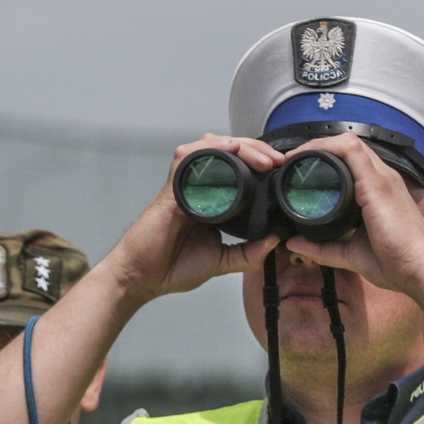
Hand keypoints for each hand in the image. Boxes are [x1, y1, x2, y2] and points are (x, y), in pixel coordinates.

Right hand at [103, 134, 278, 304]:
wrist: (142, 277)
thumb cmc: (173, 267)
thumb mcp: (222, 261)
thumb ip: (248, 254)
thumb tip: (274, 241)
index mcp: (212, 198)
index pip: (238, 167)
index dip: (260, 162)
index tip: (281, 169)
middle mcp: (198, 186)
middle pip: (228, 151)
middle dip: (256, 150)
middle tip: (277, 161)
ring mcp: (184, 184)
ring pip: (211, 147)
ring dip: (239, 146)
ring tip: (261, 158)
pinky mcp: (171, 188)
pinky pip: (188, 157)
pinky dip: (208, 149)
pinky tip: (229, 149)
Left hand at [276, 133, 423, 298]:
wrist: (420, 271)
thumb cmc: (396, 263)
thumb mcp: (351, 254)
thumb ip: (323, 248)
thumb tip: (294, 243)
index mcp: (380, 191)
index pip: (352, 160)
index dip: (325, 157)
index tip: (300, 168)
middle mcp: (383, 178)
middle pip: (348, 146)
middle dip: (318, 147)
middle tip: (292, 160)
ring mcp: (382, 178)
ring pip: (348, 142)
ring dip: (318, 144)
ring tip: (294, 156)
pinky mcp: (377, 183)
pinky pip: (350, 151)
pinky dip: (325, 149)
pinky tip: (306, 156)